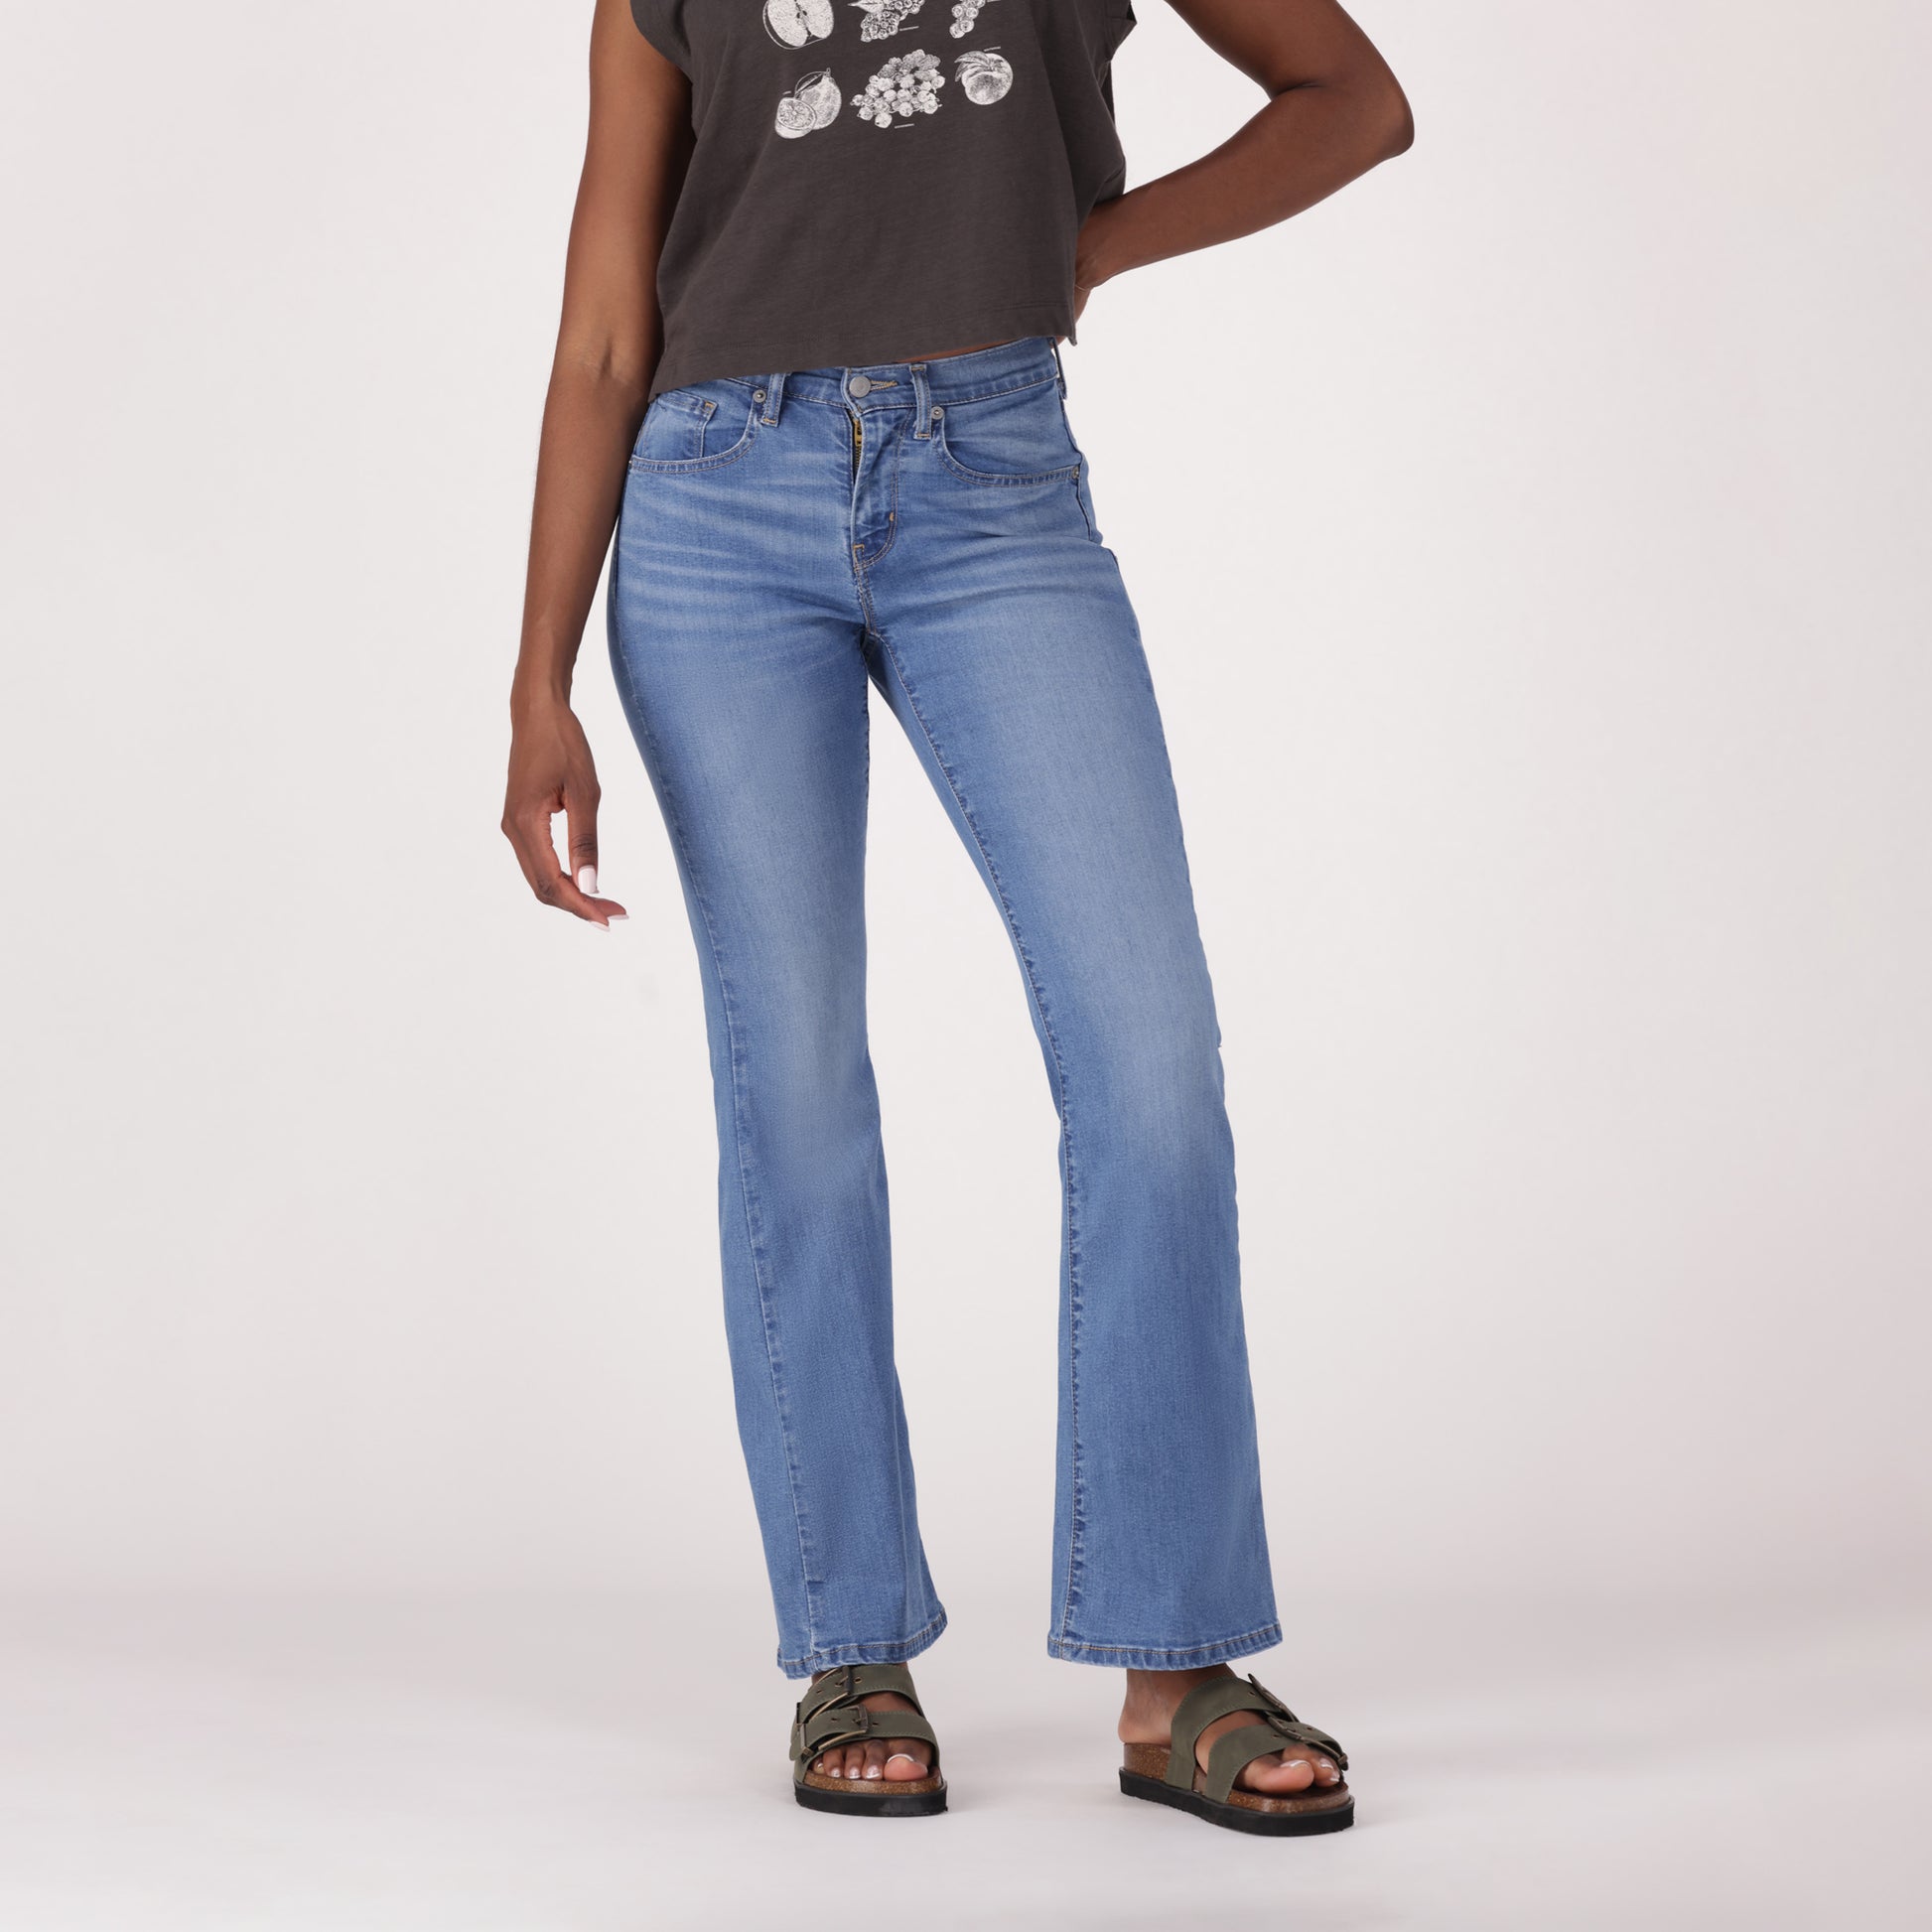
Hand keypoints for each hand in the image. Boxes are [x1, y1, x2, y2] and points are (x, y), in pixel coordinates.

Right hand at [502, 693, 628, 926]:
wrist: (537, 712)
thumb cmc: (563, 743)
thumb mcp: (584, 791)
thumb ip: (585, 840)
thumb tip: (590, 884)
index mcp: (525, 822)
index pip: (552, 881)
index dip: (581, 905)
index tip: (611, 918)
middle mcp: (513, 829)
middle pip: (542, 887)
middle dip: (579, 905)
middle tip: (616, 914)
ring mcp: (513, 826)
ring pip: (538, 877)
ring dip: (571, 894)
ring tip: (606, 903)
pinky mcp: (520, 821)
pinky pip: (538, 861)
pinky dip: (561, 877)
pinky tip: (585, 881)